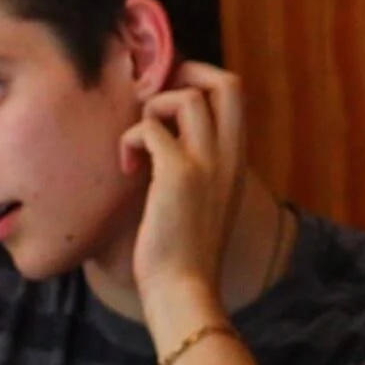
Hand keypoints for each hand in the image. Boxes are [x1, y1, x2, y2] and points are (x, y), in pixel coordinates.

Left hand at [119, 62, 246, 303]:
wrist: (184, 289)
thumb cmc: (184, 250)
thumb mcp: (204, 198)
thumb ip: (199, 163)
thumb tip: (165, 136)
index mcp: (236, 159)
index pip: (234, 92)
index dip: (199, 80)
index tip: (168, 104)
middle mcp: (228, 154)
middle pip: (225, 81)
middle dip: (185, 75)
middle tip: (154, 105)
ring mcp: (207, 163)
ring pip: (186, 96)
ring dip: (153, 109)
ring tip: (140, 145)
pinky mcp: (178, 175)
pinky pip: (149, 128)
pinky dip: (130, 139)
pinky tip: (127, 167)